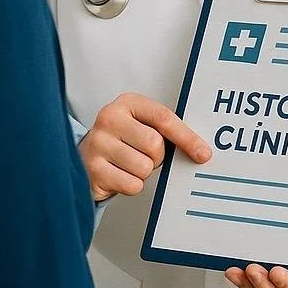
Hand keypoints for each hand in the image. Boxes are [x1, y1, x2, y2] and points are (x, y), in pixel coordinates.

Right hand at [79, 92, 211, 201]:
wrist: (84, 156)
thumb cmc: (122, 140)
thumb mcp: (141, 124)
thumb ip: (166, 130)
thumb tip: (201, 150)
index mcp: (128, 103)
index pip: (163, 118)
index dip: (187, 137)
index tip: (203, 153)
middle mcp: (110, 117)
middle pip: (154, 145)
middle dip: (156, 157)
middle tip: (144, 155)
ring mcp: (99, 142)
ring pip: (144, 167)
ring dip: (143, 172)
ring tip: (129, 164)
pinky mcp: (93, 168)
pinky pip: (131, 185)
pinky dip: (132, 185)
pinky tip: (120, 174)